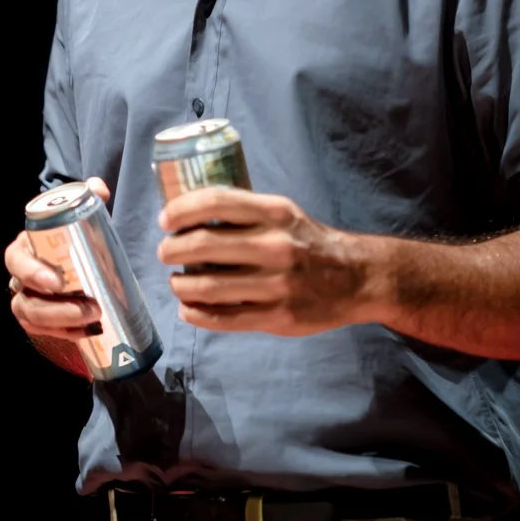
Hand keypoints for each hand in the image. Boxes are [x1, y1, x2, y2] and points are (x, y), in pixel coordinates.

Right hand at [5, 177, 109, 342]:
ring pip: (32, 317)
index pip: (15, 260)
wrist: (77, 257)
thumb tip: (97, 188)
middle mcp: (20, 276)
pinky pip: (44, 332)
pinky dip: (66, 334)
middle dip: (56, 307)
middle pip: (25, 297)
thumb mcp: (80, 217)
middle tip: (91, 307)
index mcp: (25, 247)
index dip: (30, 272)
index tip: (56, 282)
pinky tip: (88, 332)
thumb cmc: (74, 236)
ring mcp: (27, 299)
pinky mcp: (38, 319)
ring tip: (94, 319)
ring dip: (63, 322)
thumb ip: (89, 200)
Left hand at [157, 187, 366, 335]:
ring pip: (208, 287)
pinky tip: (188, 309)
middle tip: (165, 252)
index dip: (181, 209)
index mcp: (274, 212)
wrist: (355, 277)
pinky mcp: (277, 317)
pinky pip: (224, 318)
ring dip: (180, 284)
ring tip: (176, 282)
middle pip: (203, 245)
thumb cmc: (308, 242)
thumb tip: (190, 215)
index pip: (215, 202)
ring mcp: (275, 284)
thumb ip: (245, 212)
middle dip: (172, 249)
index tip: (165, 220)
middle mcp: (274, 245)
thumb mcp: (283, 213)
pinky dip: (197, 314)